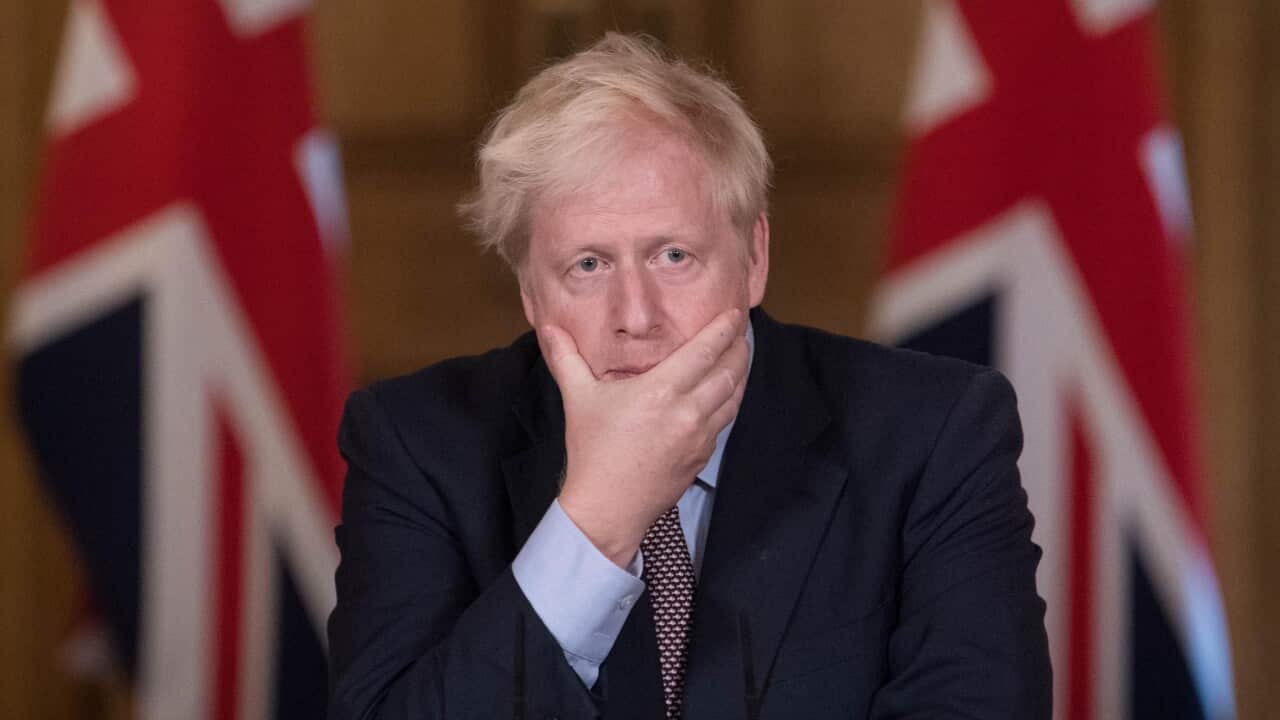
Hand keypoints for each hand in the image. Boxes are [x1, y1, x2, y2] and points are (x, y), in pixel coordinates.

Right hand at [539, 308, 749, 566]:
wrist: (607, 509)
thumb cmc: (592, 451)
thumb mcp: (578, 398)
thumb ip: (566, 358)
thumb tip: (548, 327)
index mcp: (661, 391)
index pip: (705, 351)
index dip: (724, 329)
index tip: (734, 313)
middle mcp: (688, 411)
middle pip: (730, 371)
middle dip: (739, 347)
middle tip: (740, 330)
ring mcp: (700, 437)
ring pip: (734, 397)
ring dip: (740, 373)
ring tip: (740, 356)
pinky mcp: (703, 456)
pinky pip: (725, 421)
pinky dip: (730, 401)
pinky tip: (725, 393)